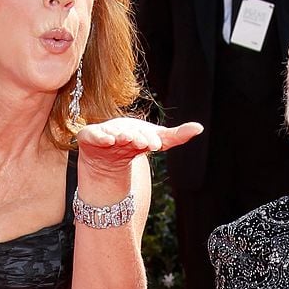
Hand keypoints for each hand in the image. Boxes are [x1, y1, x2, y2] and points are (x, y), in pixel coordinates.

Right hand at [77, 118, 201, 179]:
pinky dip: (98, 137)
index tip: (157, 145)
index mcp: (137, 129)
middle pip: (129, 133)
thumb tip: (200, 127)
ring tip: (123, 139)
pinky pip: (92, 135)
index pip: (145, 134)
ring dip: (118, 136)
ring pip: (112, 134)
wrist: (105, 161)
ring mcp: (104, 133)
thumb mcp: (157, 141)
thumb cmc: (131, 146)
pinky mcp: (89, 137)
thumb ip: (177, 136)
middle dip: (135, 137)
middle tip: (142, 142)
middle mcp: (121, 129)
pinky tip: (106, 140)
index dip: (151, 139)